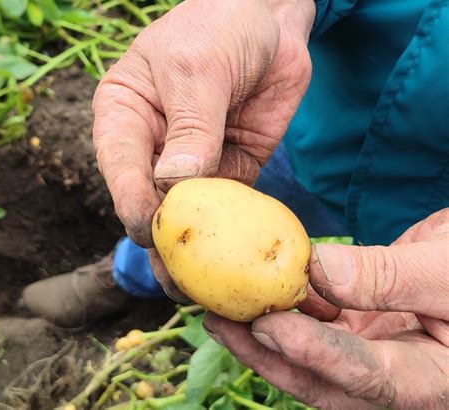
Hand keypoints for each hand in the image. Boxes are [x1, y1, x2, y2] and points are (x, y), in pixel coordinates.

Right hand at [92, 0, 314, 296]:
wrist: (271, 20)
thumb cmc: (220, 29)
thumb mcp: (198, 70)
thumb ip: (190, 128)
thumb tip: (175, 187)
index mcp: (125, 117)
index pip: (121, 169)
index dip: (134, 203)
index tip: (152, 234)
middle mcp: (154, 146)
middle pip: (150, 202)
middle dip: (164, 240)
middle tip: (178, 282)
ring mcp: (194, 162)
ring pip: (189, 214)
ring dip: (198, 247)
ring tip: (205, 288)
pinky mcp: (232, 170)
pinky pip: (229, 208)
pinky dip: (233, 233)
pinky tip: (238, 260)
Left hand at [204, 209, 448, 408]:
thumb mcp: (445, 267)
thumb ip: (388, 276)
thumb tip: (316, 272)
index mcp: (433, 379)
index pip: (369, 377)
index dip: (315, 354)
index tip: (268, 324)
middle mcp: (398, 374)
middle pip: (325, 380)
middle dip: (268, 355)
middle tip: (222, 325)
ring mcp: (375, 350)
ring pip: (312, 355)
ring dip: (266, 334)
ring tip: (223, 310)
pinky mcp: (360, 327)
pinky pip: (317, 324)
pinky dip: (289, 310)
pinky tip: (260, 293)